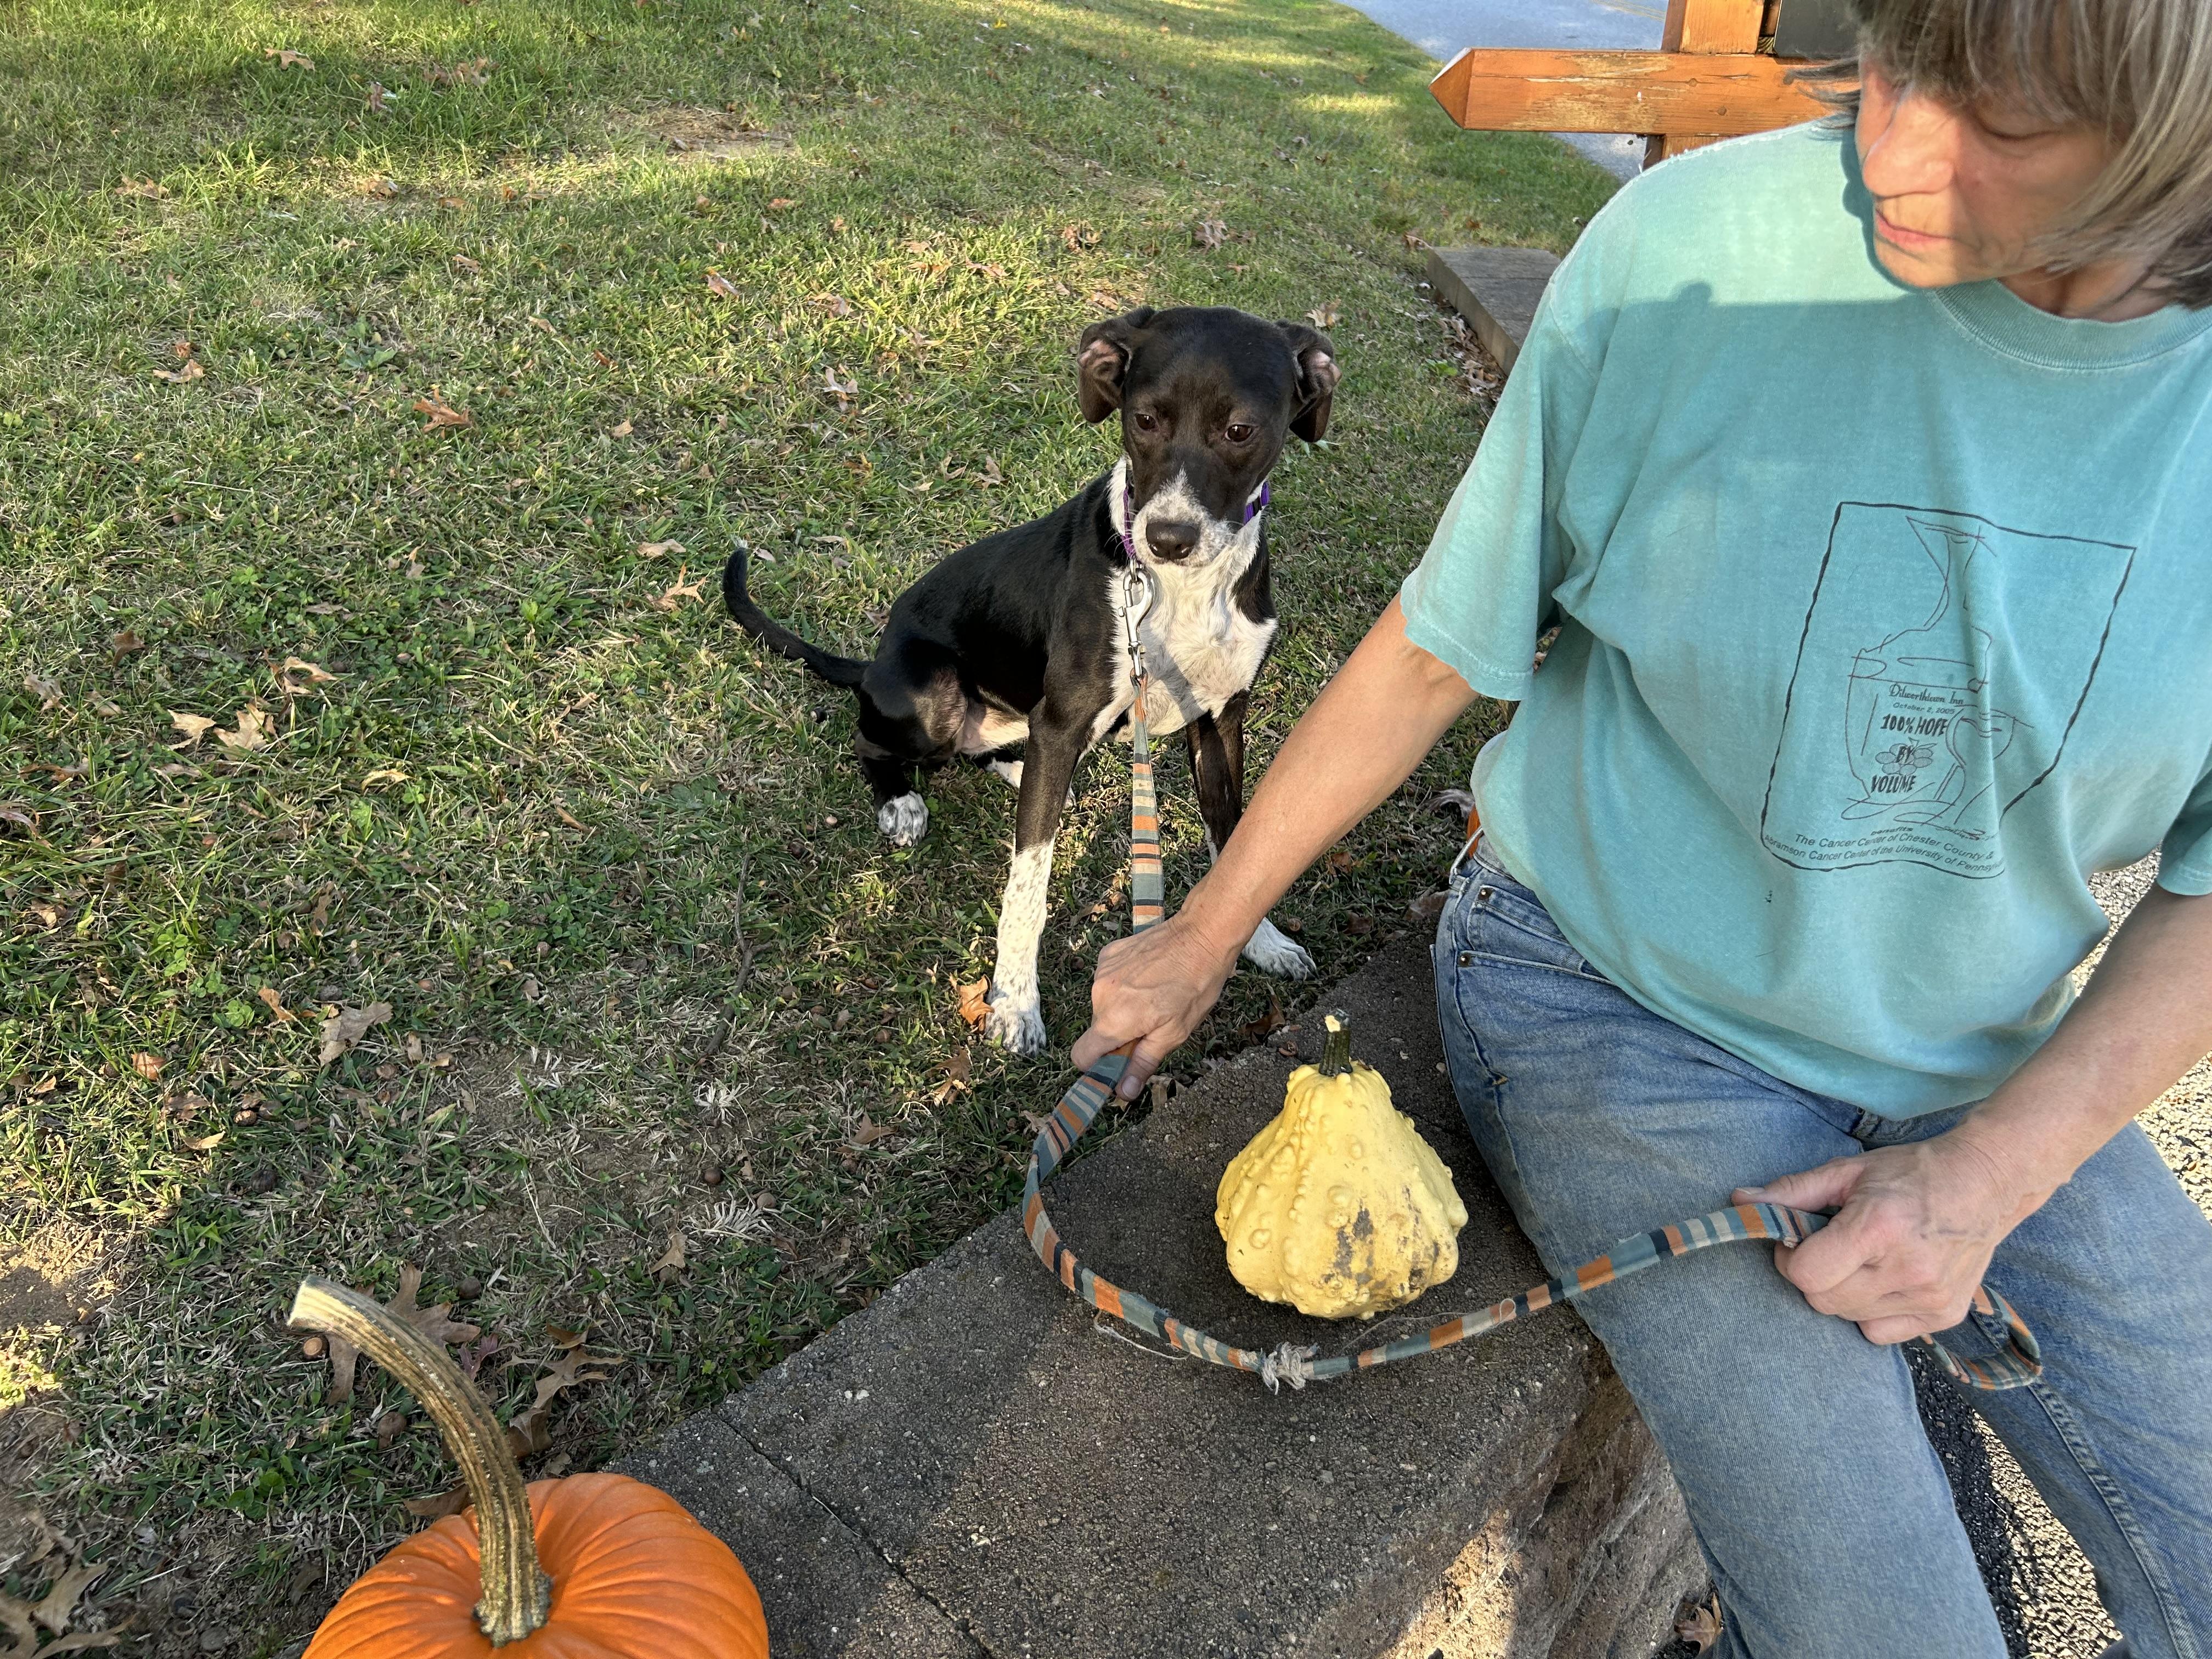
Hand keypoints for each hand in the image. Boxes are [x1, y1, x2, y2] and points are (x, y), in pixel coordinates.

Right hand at [1071, 910, 1239, 1098]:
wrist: (1201, 935)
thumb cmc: (1194, 987)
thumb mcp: (1174, 1033)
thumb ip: (1143, 1062)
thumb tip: (1123, 1092)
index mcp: (1114, 1020)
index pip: (1081, 1056)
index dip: (1097, 1066)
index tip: (1120, 1063)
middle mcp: (1100, 995)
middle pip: (1098, 1030)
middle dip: (1119, 1034)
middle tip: (1152, 1024)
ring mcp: (1102, 971)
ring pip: (1104, 1005)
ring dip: (1123, 1009)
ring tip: (1153, 996)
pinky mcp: (1108, 953)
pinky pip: (1108, 981)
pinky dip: (1124, 986)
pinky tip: (1149, 977)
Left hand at [1733, 1126, 2054, 1345]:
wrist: (1986, 1183)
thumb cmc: (1910, 1173)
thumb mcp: (1847, 1172)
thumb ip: (1791, 1191)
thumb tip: (1738, 1202)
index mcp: (1877, 1228)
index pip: (1806, 1274)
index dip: (1790, 1257)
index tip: (1798, 1240)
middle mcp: (1906, 1269)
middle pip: (1823, 1301)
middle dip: (1813, 1276)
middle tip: (1828, 1249)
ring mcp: (1929, 1297)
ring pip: (1849, 1318)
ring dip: (1842, 1292)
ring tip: (1862, 1259)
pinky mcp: (1944, 1316)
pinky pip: (1881, 1333)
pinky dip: (1871, 1312)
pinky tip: (1885, 1280)